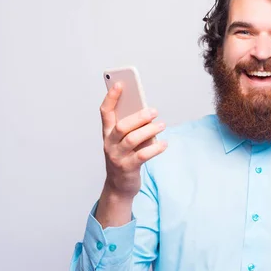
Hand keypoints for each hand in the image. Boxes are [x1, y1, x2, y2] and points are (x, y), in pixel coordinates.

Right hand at [100, 83, 167, 198]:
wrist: (119, 186)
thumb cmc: (125, 157)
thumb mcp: (124, 141)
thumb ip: (131, 127)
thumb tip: (147, 112)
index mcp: (107, 133)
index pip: (105, 112)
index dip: (111, 97)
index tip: (120, 84)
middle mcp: (109, 144)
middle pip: (121, 126)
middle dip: (138, 116)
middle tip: (154, 111)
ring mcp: (117, 157)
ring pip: (132, 139)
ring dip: (149, 130)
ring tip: (162, 125)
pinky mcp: (128, 168)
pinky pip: (142, 155)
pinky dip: (155, 148)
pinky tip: (164, 144)